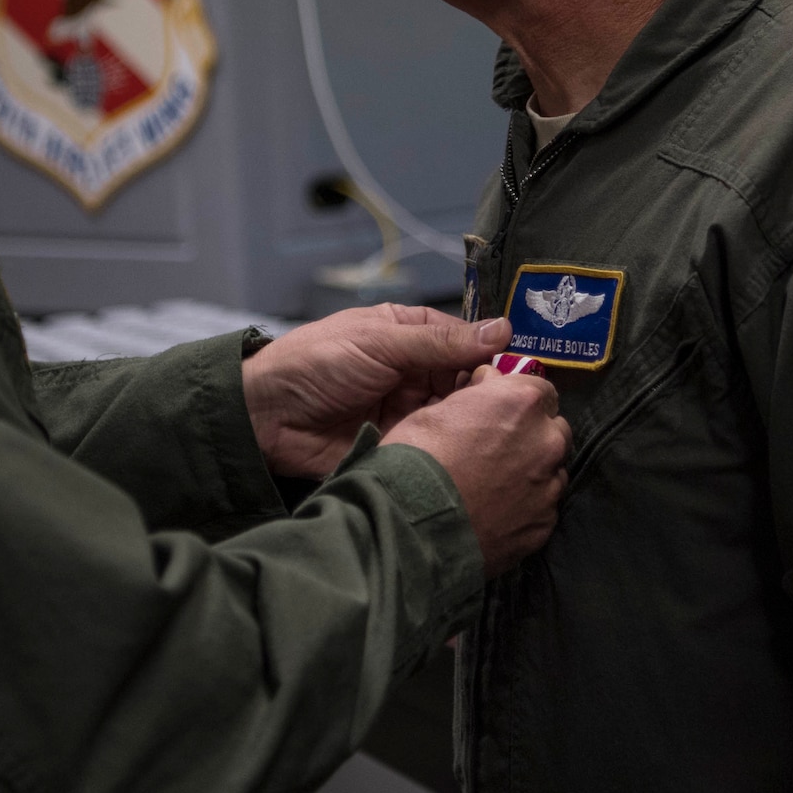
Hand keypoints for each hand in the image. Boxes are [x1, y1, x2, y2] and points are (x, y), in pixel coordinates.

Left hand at [242, 305, 512, 476]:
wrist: (265, 417)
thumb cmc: (314, 363)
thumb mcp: (380, 341)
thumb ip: (440, 342)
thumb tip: (503, 330)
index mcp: (413, 338)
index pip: (469, 345)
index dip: (497, 358)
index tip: (527, 375)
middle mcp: (418, 376)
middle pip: (471, 386)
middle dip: (492, 398)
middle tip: (520, 413)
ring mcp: (412, 415)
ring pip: (460, 422)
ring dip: (477, 428)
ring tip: (505, 440)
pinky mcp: (403, 450)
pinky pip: (438, 452)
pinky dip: (455, 455)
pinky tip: (479, 462)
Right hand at [383, 363, 568, 574]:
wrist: (410, 529)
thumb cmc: (416, 461)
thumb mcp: (434, 411)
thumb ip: (476, 395)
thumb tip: (490, 384)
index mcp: (522, 403)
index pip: (541, 390)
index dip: (519, 401)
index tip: (501, 412)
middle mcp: (546, 442)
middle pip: (554, 430)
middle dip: (533, 435)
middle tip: (498, 449)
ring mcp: (549, 487)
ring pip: (552, 471)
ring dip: (532, 472)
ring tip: (495, 486)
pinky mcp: (544, 526)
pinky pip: (542, 508)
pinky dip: (526, 507)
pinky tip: (495, 513)